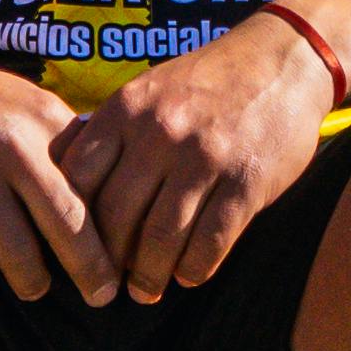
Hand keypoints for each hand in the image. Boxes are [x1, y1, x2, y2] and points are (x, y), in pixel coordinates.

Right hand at [0, 35, 114, 307]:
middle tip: (101, 297)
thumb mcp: (29, 106)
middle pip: (68, 226)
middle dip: (91, 272)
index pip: (96, 189)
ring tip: (33, 284)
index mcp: (44, 122)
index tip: (126, 262)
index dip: (115, 233)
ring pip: (18, 255)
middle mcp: (10, 144)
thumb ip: (70, 144)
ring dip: (31, 281)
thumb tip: (123, 192)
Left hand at [52, 8, 335, 297]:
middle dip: (108, 261)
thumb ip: (112, 134)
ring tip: (145, 290)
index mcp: (127, 109)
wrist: (283, 59)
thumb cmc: (206, 83)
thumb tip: (67, 187)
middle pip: (116, 215)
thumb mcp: (147, 91)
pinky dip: (194, 268)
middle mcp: (160, 132)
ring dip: (150, 275)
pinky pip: (211, 241)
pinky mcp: (247, 181)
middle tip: (108, 283)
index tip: (75, 246)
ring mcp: (205, 156)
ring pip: (161, 237)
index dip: (69, 221)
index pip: (77, 178)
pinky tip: (188, 275)